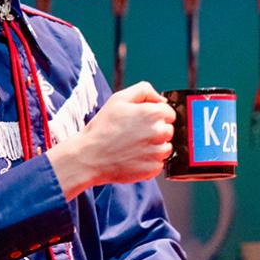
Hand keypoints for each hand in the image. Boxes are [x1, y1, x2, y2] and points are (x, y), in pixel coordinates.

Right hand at [52, 82, 175, 195]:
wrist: (89, 156)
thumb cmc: (103, 127)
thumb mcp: (119, 98)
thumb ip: (144, 91)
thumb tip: (162, 99)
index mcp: (153, 113)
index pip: (170, 113)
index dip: (156, 116)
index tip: (142, 121)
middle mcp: (159, 132)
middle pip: (168, 130)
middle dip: (156, 131)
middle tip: (135, 134)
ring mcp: (157, 152)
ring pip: (165, 148)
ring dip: (154, 147)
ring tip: (133, 146)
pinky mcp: (153, 168)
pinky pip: (159, 163)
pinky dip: (149, 162)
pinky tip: (133, 158)